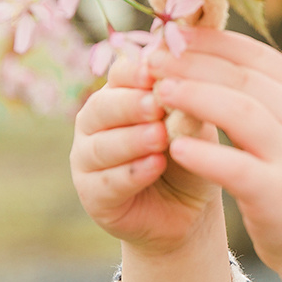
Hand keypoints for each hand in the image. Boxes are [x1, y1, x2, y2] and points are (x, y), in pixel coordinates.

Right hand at [70, 50, 219, 255]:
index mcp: (117, 95)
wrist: (191, 208)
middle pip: (102, 108)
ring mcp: (87, 159)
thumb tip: (182, 80)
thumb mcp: (194, 125)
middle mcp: (94, 123)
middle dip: (130, 106)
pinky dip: (133, 173)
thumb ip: (186, 104)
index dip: (134, 74)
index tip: (154, 73)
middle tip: (155, 104)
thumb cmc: (190, 154)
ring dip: (131, 140)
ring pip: (101, 146)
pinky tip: (155, 165)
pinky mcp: (92, 195)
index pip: (118, 76)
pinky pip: (108, 182)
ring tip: (159, 137)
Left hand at [148, 28, 281, 281]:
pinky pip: (235, 166)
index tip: (172, 35)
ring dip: (193, 96)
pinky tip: (174, 148)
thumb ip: (267, 102)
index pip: (255, 55)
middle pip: (242, 77)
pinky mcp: (279, 194)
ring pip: (239, 111)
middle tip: (152, 57)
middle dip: (192, 62)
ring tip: (156, 91)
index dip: (210, 41)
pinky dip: (203, 154)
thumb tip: (213, 65)